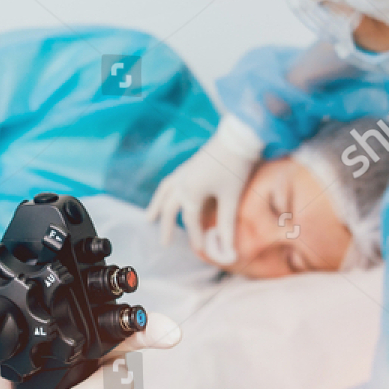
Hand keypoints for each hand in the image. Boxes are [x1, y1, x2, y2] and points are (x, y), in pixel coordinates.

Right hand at [146, 114, 263, 264]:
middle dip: (167, 226)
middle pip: (171, 208)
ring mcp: (184, 171)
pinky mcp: (189, 164)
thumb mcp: (231, 198)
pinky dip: (165, 191)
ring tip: (149, 219)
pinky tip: (168, 194)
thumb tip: (228, 251)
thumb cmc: (236, 167)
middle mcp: (182, 182)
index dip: (195, 236)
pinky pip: (170, 181)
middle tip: (164, 243)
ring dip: (157, 206)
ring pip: (165, 192)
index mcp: (191, 191)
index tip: (200, 250)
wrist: (239, 136)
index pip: (191, 220)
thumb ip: (226, 226)